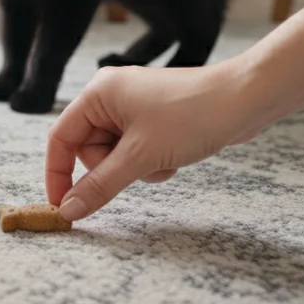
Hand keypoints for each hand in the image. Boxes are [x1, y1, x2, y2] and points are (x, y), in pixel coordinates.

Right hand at [45, 61, 271, 220]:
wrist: (245, 100)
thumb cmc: (192, 116)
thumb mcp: (140, 157)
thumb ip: (100, 185)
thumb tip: (69, 209)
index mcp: (98, 93)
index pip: (60, 138)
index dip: (58, 174)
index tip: (63, 206)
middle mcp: (110, 96)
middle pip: (88, 149)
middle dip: (112, 168)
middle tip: (138, 168)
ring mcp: (133, 107)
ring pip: (114, 154)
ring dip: (134, 168)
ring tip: (162, 161)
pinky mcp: (153, 118)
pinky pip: (135, 151)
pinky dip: (149, 162)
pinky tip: (172, 158)